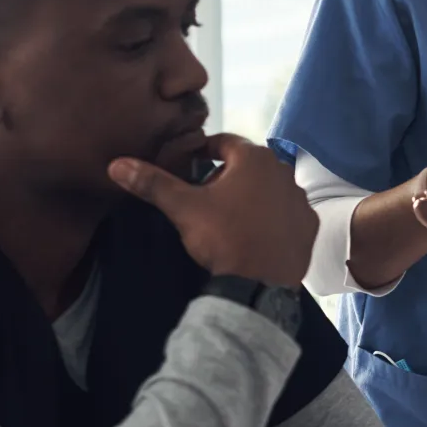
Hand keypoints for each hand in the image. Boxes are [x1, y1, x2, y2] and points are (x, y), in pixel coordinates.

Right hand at [108, 134, 317, 286]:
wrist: (260, 285)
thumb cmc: (223, 237)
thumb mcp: (183, 208)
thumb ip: (153, 183)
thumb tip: (117, 164)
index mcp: (255, 158)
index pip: (224, 142)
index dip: (204, 151)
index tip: (189, 165)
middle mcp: (284, 171)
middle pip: (248, 165)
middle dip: (226, 175)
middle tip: (204, 195)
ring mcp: (301, 198)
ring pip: (268, 188)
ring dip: (251, 196)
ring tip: (229, 217)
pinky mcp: (309, 224)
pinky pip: (286, 213)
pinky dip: (271, 217)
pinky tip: (255, 233)